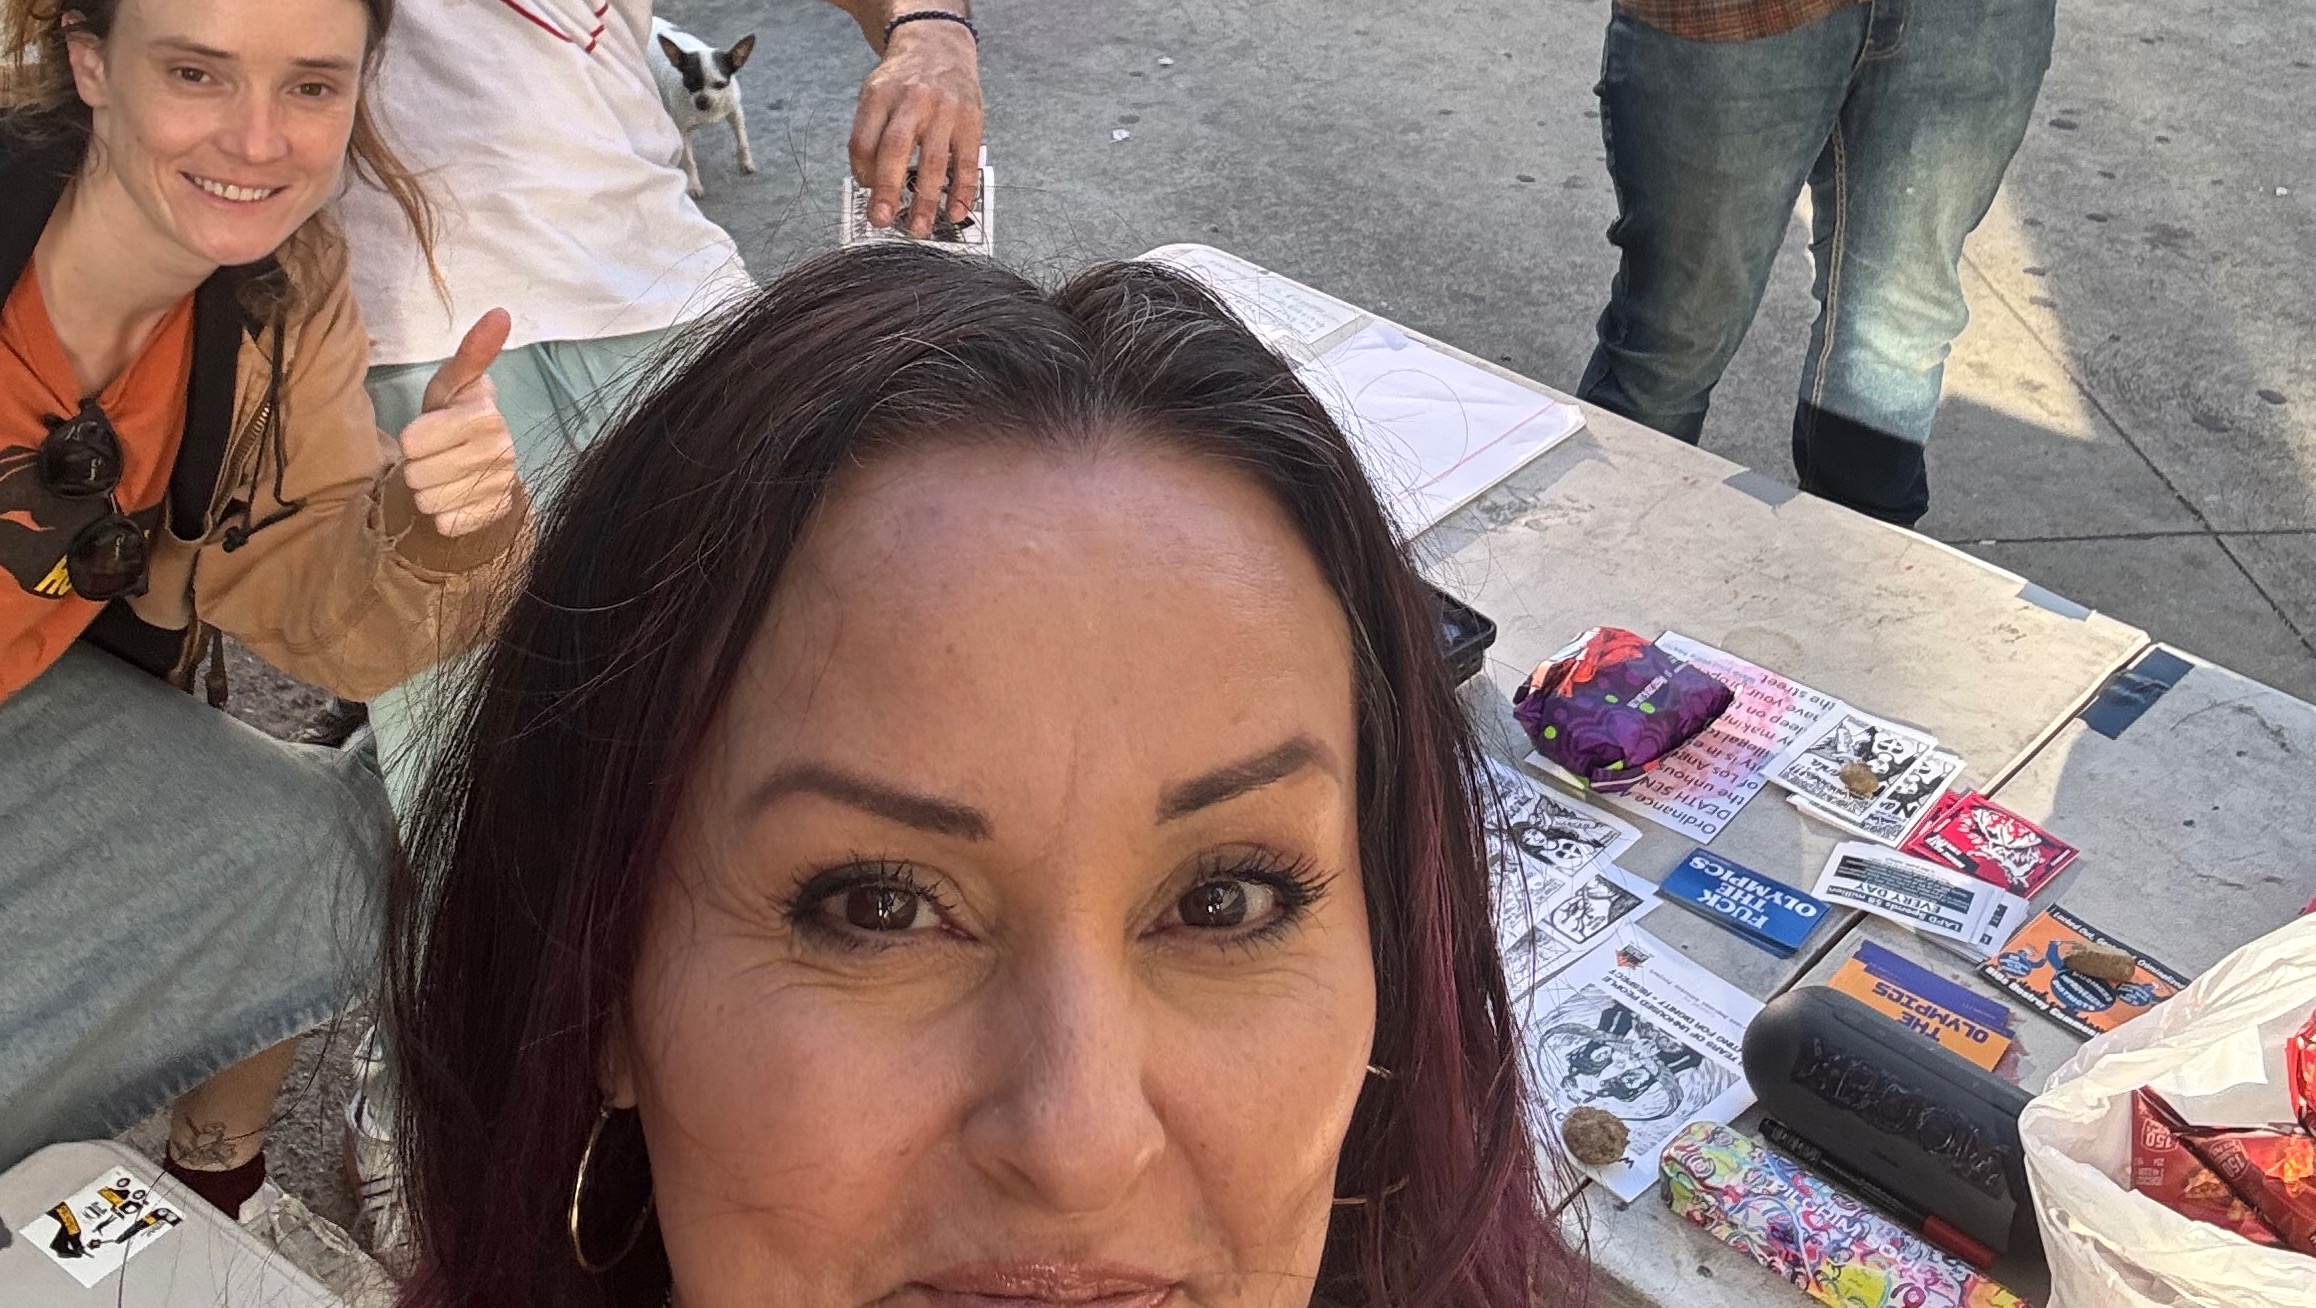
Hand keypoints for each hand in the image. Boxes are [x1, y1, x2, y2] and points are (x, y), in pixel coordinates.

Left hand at [399, 309, 519, 537]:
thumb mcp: (455, 385)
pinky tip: (455, 497)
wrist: (488, 468)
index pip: (413, 441)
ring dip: (428, 491)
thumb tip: (500, 312)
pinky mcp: (494, 516)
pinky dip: (444, 514)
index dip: (412, 440)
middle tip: (436, 457)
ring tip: (443, 477)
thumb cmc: (458, 419)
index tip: (428, 433)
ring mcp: (499, 487)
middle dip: (419, 467)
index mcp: (485, 416)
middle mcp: (499, 452)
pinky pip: (446, 523)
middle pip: (418, 474)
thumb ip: (472, 353)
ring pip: (429, 501)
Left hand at [850, 15, 983, 236]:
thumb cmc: (903, 81)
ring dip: (926, 199)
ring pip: (933, 161)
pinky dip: (962, 190)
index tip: (866, 193)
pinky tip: (955, 212)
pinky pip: (966, 162)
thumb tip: (871, 185)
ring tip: (920, 228)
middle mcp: (912, 101)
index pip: (863, 141)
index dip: (861, 173)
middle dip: (888, 189)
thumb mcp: (875, 95)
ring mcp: (944, 111)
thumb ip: (870, 134)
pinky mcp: (971, 121)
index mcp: (880, 95)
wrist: (939, 46)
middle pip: (895, 149)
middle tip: (882, 221)